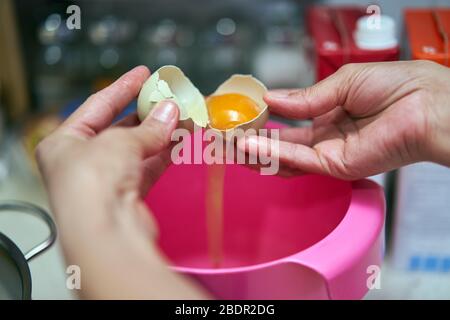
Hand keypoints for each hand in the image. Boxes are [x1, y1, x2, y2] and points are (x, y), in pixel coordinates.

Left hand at [36, 66, 206, 298]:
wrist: (105, 234)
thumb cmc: (94, 182)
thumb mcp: (120, 142)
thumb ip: (148, 127)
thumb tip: (172, 111)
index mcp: (64, 143)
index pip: (96, 105)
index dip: (122, 88)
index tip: (144, 74)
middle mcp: (81, 162)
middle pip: (118, 128)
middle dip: (147, 113)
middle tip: (170, 97)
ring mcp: (105, 180)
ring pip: (137, 149)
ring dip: (161, 133)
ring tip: (184, 116)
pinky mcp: (126, 196)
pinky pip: (148, 167)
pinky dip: (165, 153)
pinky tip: (182, 139)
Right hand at [238, 60, 449, 178]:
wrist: (426, 104)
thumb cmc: (395, 86)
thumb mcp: (342, 82)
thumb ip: (305, 98)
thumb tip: (270, 99)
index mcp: (329, 114)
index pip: (289, 122)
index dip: (264, 120)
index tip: (240, 116)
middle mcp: (326, 138)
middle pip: (281, 144)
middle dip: (252, 142)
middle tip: (225, 138)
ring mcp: (329, 155)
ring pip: (284, 158)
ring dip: (256, 153)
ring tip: (229, 146)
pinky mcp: (335, 166)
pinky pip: (298, 161)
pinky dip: (273, 155)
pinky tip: (250, 147)